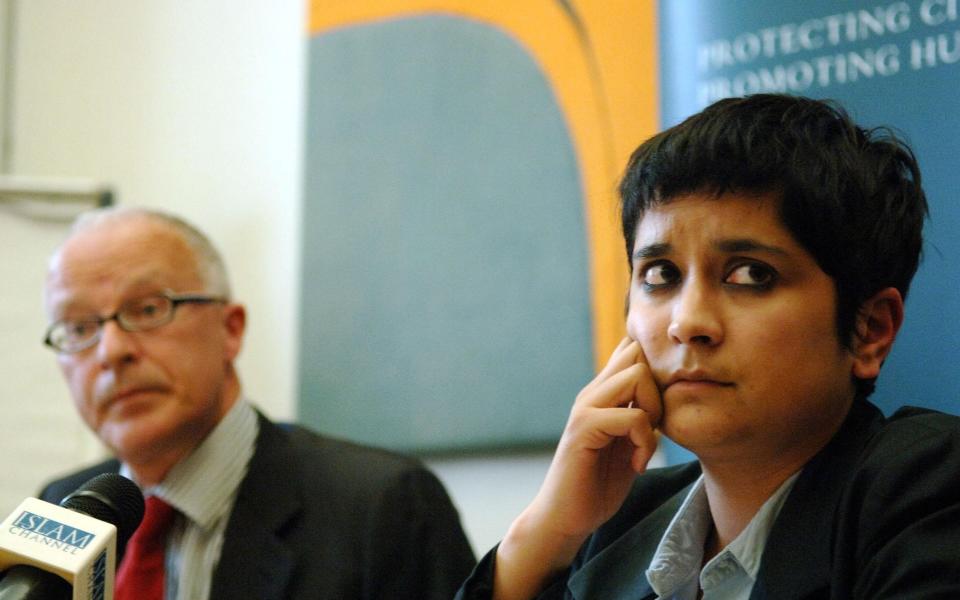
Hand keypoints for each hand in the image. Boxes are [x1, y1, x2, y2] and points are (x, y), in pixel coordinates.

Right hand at [493, 337, 660, 599]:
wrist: (566, 516)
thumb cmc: (598, 483)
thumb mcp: (628, 443)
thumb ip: (641, 416)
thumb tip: (667, 396)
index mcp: (602, 393)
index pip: (630, 349)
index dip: (655, 369)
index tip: (659, 412)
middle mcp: (592, 393)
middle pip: (638, 354)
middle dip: (660, 388)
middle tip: (656, 427)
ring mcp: (585, 408)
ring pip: (637, 375)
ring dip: (654, 411)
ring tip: (645, 445)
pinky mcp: (583, 429)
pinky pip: (632, 416)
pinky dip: (645, 442)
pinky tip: (637, 464)